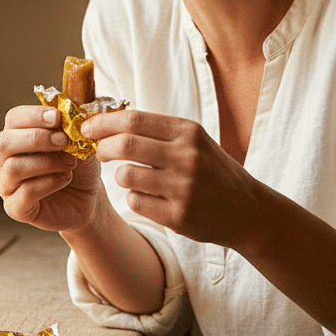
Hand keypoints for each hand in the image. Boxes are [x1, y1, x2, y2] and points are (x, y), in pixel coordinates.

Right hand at [0, 105, 105, 232]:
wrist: (88, 200)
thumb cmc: (79, 167)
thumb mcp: (81, 141)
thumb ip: (73, 125)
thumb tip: (71, 110)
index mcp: (16, 136)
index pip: (13, 118)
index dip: (33, 115)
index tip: (58, 116)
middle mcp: (4, 160)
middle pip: (4, 142)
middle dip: (36, 138)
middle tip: (64, 141)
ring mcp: (6, 185)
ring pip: (13, 168)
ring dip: (46, 162)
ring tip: (70, 163)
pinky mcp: (15, 208)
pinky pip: (25, 193)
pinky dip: (49, 183)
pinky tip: (64, 178)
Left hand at [79, 109, 264, 248]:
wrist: (247, 209)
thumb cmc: (212, 170)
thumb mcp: (193, 140)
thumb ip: (157, 130)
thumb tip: (108, 119)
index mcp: (188, 132)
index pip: (133, 120)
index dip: (103, 122)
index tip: (87, 127)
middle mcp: (186, 157)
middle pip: (124, 145)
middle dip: (102, 147)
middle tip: (99, 151)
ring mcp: (183, 188)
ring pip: (125, 176)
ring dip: (120, 175)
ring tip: (132, 176)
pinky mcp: (178, 216)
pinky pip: (136, 202)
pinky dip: (134, 198)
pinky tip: (148, 197)